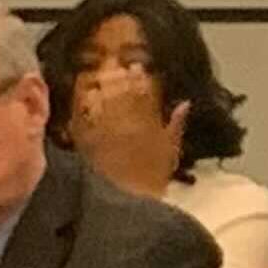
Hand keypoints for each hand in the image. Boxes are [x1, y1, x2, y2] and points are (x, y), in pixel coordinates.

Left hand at [63, 70, 187, 188]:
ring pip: (103, 103)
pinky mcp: (88, 144)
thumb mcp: (172, 152)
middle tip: (116, 64)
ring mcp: (105, 133)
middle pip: (121, 94)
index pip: (146, 95)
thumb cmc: (153, 180)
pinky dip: (83, 107)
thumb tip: (184, 104)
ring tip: (100, 76)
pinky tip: (84, 98)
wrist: (128, 203)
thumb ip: (177, 125)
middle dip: (119, 77)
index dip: (141, 79)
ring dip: (101, 87)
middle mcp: (127, 125)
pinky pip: (84, 120)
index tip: (137, 66)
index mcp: (149, 126)